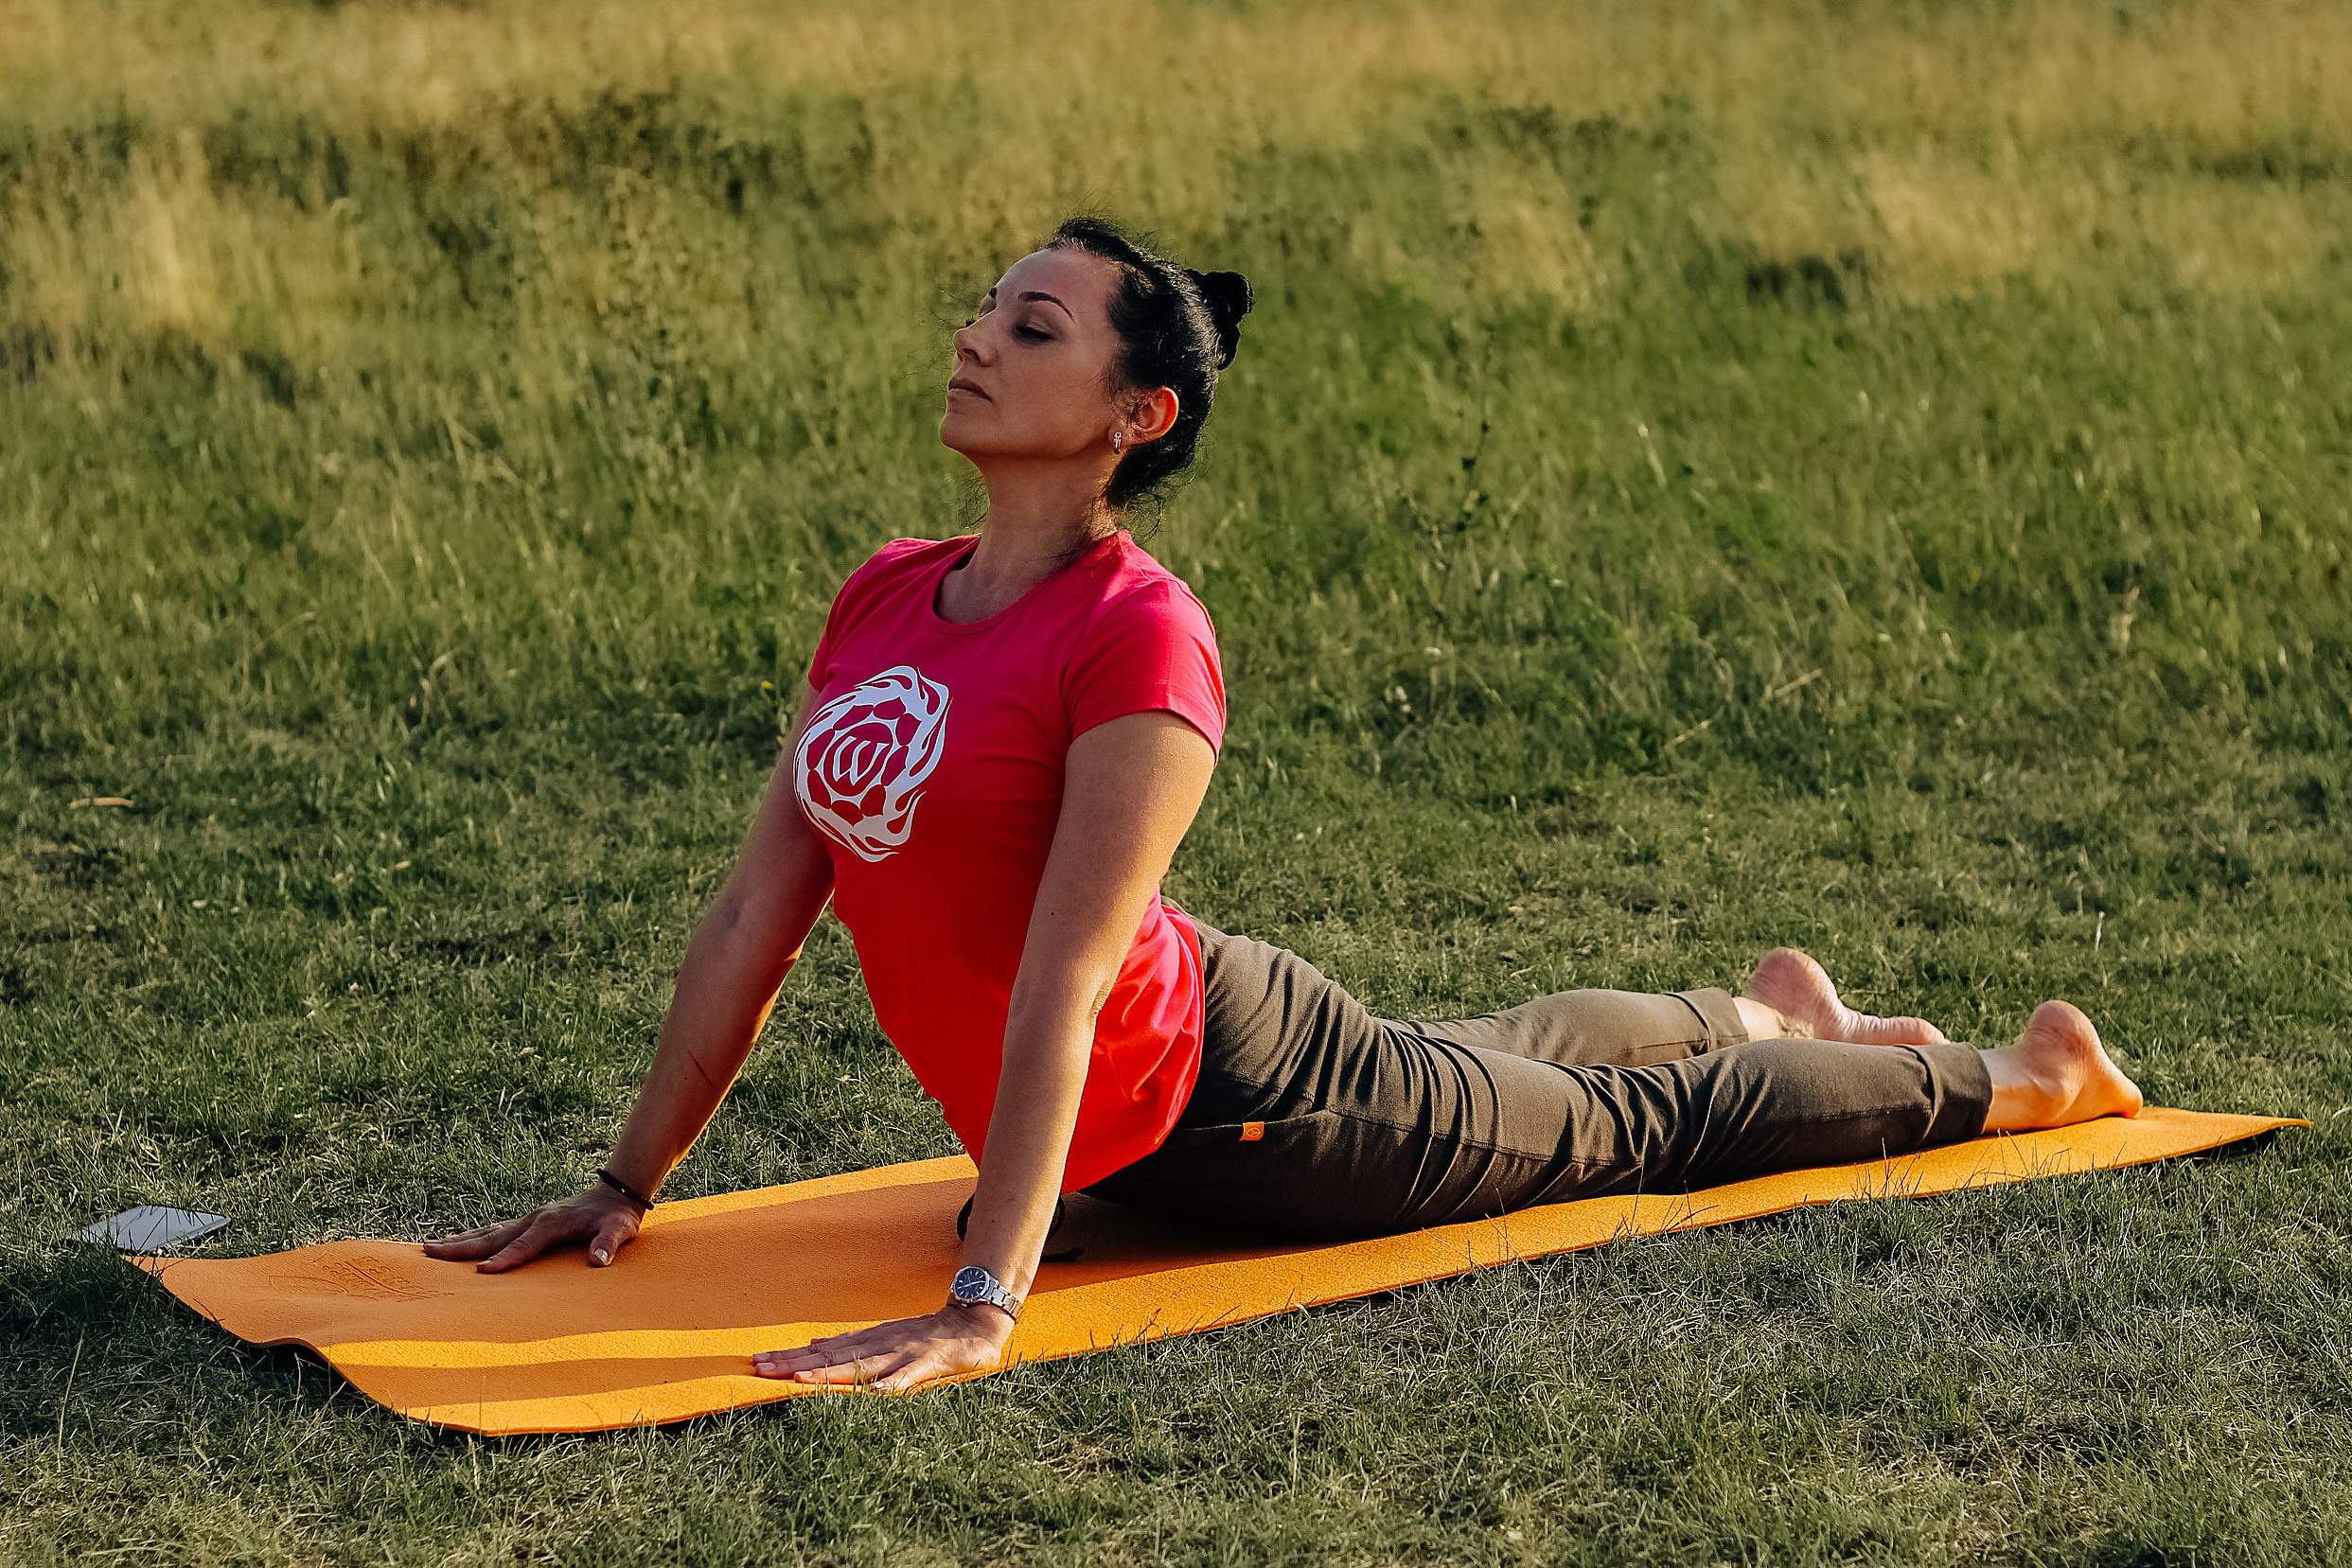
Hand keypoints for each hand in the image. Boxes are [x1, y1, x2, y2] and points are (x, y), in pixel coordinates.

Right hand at [422, 1185, 644, 1271]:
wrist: (616, 1193)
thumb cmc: (617, 1216)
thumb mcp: (620, 1229)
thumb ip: (609, 1244)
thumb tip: (599, 1261)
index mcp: (551, 1223)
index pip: (523, 1245)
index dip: (505, 1259)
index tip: (482, 1272)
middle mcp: (534, 1218)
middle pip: (493, 1236)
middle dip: (462, 1247)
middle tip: (430, 1254)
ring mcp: (529, 1219)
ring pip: (487, 1232)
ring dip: (459, 1240)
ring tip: (428, 1247)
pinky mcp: (528, 1223)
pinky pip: (494, 1232)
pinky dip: (472, 1237)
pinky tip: (456, 1242)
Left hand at [750, 1303, 1012, 1389]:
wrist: (971, 1324)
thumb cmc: (923, 1335)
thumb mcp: (882, 1334)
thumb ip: (850, 1342)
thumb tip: (814, 1342)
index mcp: (866, 1340)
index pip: (820, 1349)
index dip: (790, 1355)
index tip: (758, 1361)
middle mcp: (877, 1344)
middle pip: (830, 1355)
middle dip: (794, 1363)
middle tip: (760, 1368)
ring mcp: (900, 1354)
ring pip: (859, 1365)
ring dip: (829, 1373)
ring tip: (799, 1380)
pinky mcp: (925, 1365)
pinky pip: (905, 1379)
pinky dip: (889, 1386)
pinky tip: (873, 1396)